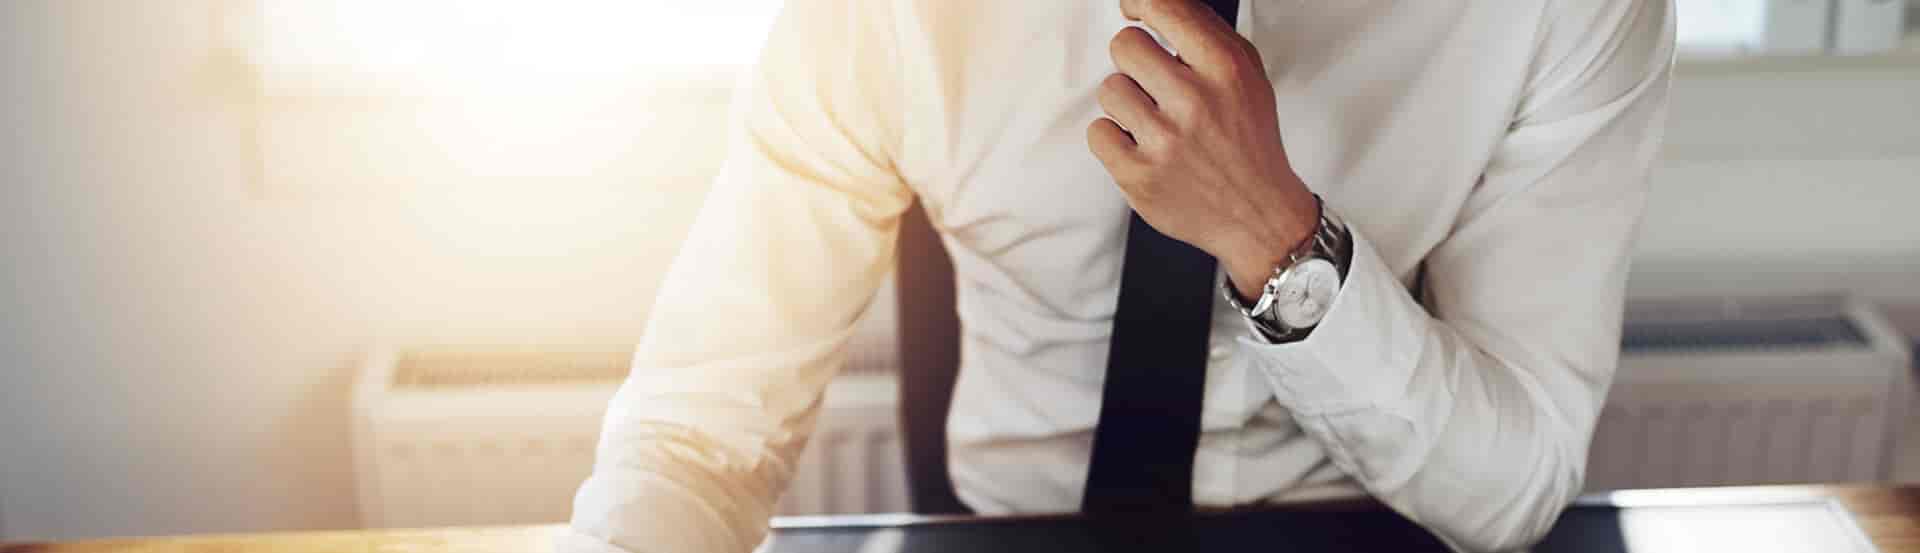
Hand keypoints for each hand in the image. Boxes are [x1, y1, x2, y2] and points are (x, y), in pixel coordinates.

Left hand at [1088, 0, 1319, 299]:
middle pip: (1124, 45)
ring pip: (1109, 89)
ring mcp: (1165, 141)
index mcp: (1224, 69)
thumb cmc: (1248, 141)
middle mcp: (1195, 101)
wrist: (1258, 214)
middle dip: (1135, 61)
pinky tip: (1143, 147)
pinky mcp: (1139, 176)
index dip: (1139, 4)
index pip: (1163, 8)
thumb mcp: (1247, 76)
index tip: (1134, 10)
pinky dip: (1116, 140)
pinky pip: (1098, 132)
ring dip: (1127, 103)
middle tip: (1154, 83)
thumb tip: (1152, 6)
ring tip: (1156, 122)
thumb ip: (1205, 34)